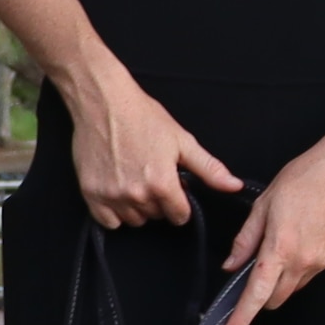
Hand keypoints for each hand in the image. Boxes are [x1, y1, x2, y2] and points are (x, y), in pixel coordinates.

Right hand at [65, 69, 240, 228]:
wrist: (103, 102)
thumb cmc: (143, 117)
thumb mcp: (182, 141)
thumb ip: (209, 169)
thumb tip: (234, 186)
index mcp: (162, 184)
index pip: (179, 216)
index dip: (180, 203)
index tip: (174, 188)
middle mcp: (137, 195)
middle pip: (156, 217)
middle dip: (159, 202)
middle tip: (152, 176)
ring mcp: (112, 196)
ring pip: (133, 220)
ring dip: (138, 207)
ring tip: (135, 180)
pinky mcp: (91, 194)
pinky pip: (108, 221)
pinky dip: (114, 212)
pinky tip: (118, 190)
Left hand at [222, 136, 324, 314]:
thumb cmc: (306, 177)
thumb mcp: (264, 204)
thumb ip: (246, 239)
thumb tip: (232, 264)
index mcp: (281, 247)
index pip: (257, 294)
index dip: (241, 317)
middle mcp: (304, 260)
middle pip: (276, 299)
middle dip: (261, 296)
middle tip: (253, 275)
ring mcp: (323, 261)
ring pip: (294, 287)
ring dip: (282, 279)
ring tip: (281, 246)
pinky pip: (311, 273)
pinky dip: (299, 266)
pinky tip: (301, 240)